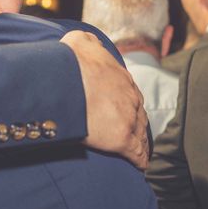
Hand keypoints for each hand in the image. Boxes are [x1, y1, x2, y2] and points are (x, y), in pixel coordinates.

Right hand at [60, 31, 148, 169]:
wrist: (67, 77)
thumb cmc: (70, 60)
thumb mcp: (80, 41)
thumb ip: (88, 42)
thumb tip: (87, 42)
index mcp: (122, 77)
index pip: (130, 94)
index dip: (128, 104)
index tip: (126, 111)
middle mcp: (130, 97)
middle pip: (139, 114)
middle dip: (137, 124)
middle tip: (134, 134)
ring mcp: (128, 117)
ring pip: (140, 134)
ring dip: (140, 142)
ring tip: (139, 152)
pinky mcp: (121, 138)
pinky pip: (136, 152)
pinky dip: (139, 160)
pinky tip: (140, 166)